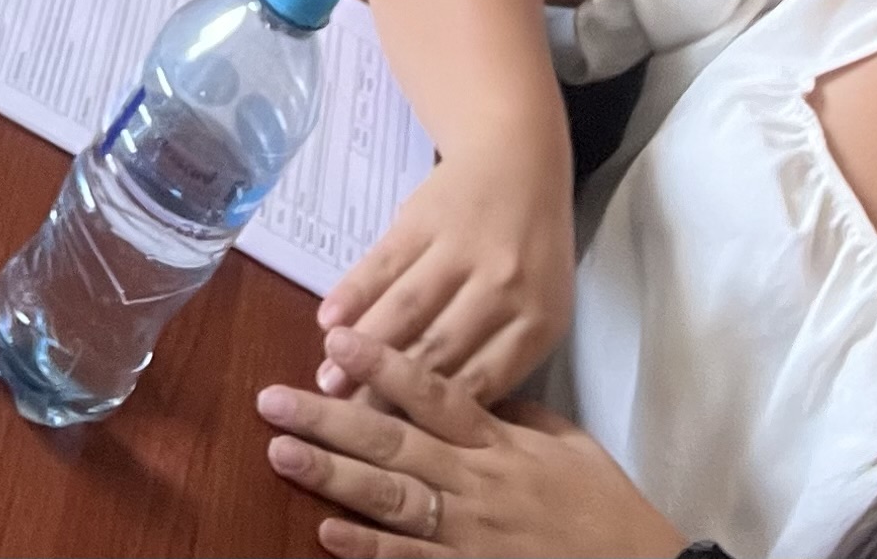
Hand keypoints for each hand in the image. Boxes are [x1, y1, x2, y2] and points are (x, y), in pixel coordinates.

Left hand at [261, 336, 677, 558]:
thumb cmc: (602, 504)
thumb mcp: (566, 442)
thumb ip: (513, 410)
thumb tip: (465, 380)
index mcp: (501, 441)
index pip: (434, 392)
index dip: (383, 364)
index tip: (335, 338)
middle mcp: (478, 482)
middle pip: (394, 441)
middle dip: (329, 418)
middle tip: (273, 399)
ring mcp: (471, 533)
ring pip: (391, 499)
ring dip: (333, 477)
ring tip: (282, 454)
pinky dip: (368, 550)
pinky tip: (326, 533)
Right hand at [315, 150, 574, 407]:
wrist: (519, 156)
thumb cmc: (530, 248)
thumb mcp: (538, 306)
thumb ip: (500, 358)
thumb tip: (440, 421)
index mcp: (538, 322)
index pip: (480, 384)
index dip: (433, 418)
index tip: (394, 448)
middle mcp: (503, 289)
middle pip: (437, 353)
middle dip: (386, 394)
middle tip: (346, 423)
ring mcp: (462, 250)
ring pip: (406, 312)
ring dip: (362, 349)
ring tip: (326, 380)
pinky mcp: (425, 218)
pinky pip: (383, 263)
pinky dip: (352, 293)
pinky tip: (327, 320)